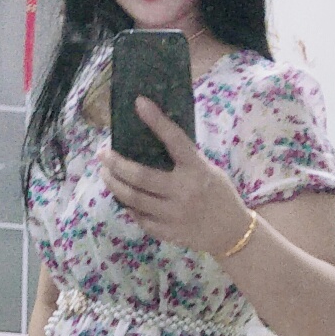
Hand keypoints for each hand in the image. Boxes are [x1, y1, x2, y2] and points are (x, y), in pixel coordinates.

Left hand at [98, 97, 253, 256]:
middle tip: (103, 154)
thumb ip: (184, 160)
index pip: (174, 139)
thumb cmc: (218, 195)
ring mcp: (175, 214)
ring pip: (134, 199)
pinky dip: (129, 207)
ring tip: (105, 174)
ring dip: (114, 185)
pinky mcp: (168, 233)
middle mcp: (184, 191)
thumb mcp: (207, 170)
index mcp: (197, 169)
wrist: (231, 232)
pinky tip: (124, 198)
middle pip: (140, 176)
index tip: (139, 103)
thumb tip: (152, 140)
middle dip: (116, 163)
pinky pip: (140, 219)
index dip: (156, 120)